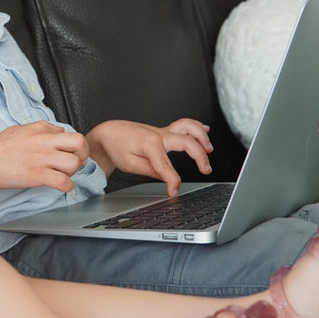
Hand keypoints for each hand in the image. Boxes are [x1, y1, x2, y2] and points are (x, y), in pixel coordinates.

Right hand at [0, 121, 88, 193]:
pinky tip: (59, 187)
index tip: (70, 154)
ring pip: (74, 164)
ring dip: (72, 172)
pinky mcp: (37, 175)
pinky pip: (63, 182)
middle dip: (82, 155)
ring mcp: (41, 158)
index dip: (73, 146)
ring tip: (62, 175)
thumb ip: (40, 129)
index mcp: (40, 129)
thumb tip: (57, 131)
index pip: (69, 133)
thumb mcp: (19, 130)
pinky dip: (66, 187)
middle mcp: (43, 141)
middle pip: (79, 143)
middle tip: (75, 163)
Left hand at [86, 118, 212, 194]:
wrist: (109, 132)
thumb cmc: (117, 147)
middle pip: (187, 142)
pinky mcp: (163, 131)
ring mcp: (162, 131)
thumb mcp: (129, 164)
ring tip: (209, 150)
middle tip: (206, 171)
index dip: (173, 182)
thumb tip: (168, 180)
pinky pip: (183, 124)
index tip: (174, 193)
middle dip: (200, 157)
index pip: (166, 167)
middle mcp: (159, 135)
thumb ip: (151, 171)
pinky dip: (196, 126)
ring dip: (202, 137)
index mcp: (150, 144)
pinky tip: (206, 130)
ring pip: (188, 127)